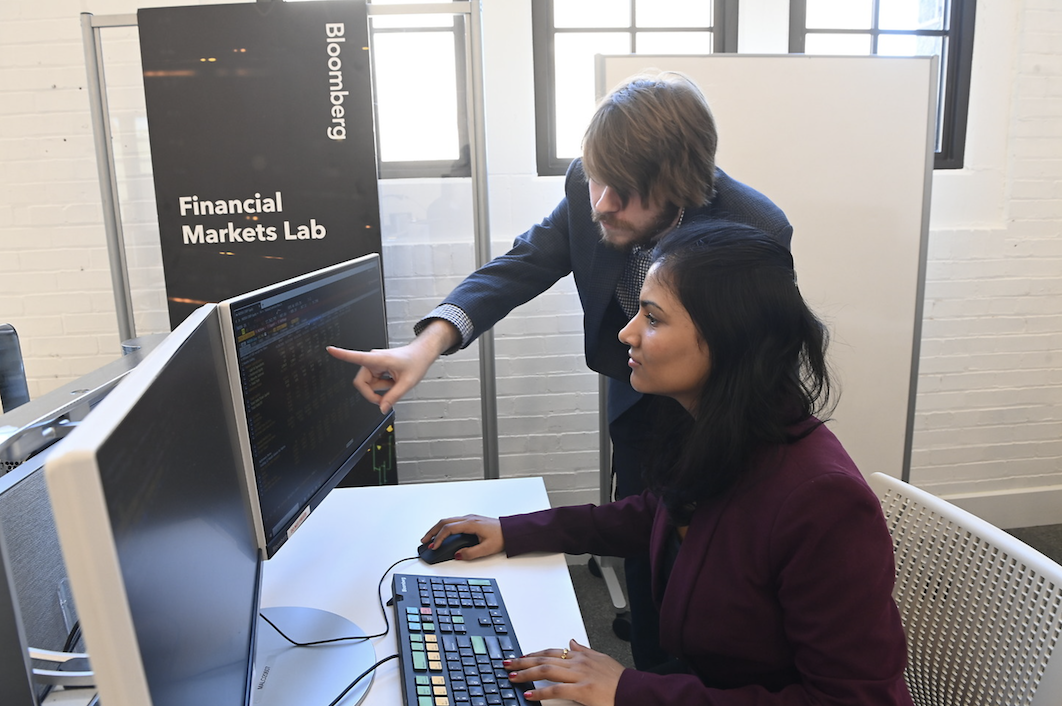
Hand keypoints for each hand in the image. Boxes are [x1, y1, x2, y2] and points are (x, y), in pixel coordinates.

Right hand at [326, 319, 458, 413]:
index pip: (356, 357)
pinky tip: (393, 380)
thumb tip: (381, 408)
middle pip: (361, 383)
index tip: (330, 350)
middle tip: (386, 399)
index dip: (342, 355)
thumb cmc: (416, 362)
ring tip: (395, 383)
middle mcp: (372, 360)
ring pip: (368, 385)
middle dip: (372, 393)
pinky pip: (373, 383)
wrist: (422, 354)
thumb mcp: (407, 383)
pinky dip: (383, 386)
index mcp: (378, 359)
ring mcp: (373, 364)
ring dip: (380, 389)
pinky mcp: (375, 368)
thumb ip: (393, 397)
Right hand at [420, 515, 503, 560]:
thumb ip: (470, 553)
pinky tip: (442, 534)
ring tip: (430, 538)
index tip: (433, 547)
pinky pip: (453, 521)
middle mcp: (468, 518)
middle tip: (423, 541)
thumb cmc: (502, 537)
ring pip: (448, 520)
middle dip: (432, 531)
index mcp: (471, 524)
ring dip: (437, 529)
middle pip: (444, 521)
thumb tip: (457, 555)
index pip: (448, 529)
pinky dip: (444, 527)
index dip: (438, 538)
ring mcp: (469, 518)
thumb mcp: (486, 549)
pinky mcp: (471, 520)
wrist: (511, 531)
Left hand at [504, 639, 622, 705]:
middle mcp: (578, 663)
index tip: (520, 657)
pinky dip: (540, 692)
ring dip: (527, 673)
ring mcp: (579, 676)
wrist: (633, 690)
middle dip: (523, 661)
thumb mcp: (601, 658)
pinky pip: (556, 690)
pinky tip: (529, 694)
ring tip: (513, 676)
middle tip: (508, 664)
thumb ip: (584, 650)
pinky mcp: (582, 690)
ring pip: (547, 671)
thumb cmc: (619, 678)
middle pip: (544, 659)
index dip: (534, 654)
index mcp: (581, 656)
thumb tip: (572, 641)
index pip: (551, 652)